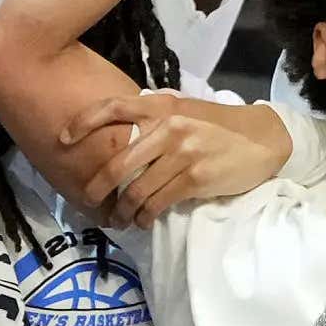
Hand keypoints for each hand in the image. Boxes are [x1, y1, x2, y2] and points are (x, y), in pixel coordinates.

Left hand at [60, 92, 291, 227]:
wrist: (262, 138)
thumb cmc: (218, 126)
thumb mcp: (184, 111)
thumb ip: (154, 121)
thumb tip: (119, 141)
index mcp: (161, 105)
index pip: (113, 107)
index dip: (84, 122)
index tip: (63, 138)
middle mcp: (168, 126)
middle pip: (119, 162)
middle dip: (98, 186)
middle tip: (89, 200)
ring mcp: (181, 153)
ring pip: (137, 189)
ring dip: (123, 209)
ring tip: (120, 218)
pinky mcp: (194, 178)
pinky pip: (157, 202)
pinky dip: (145, 216)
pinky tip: (143, 220)